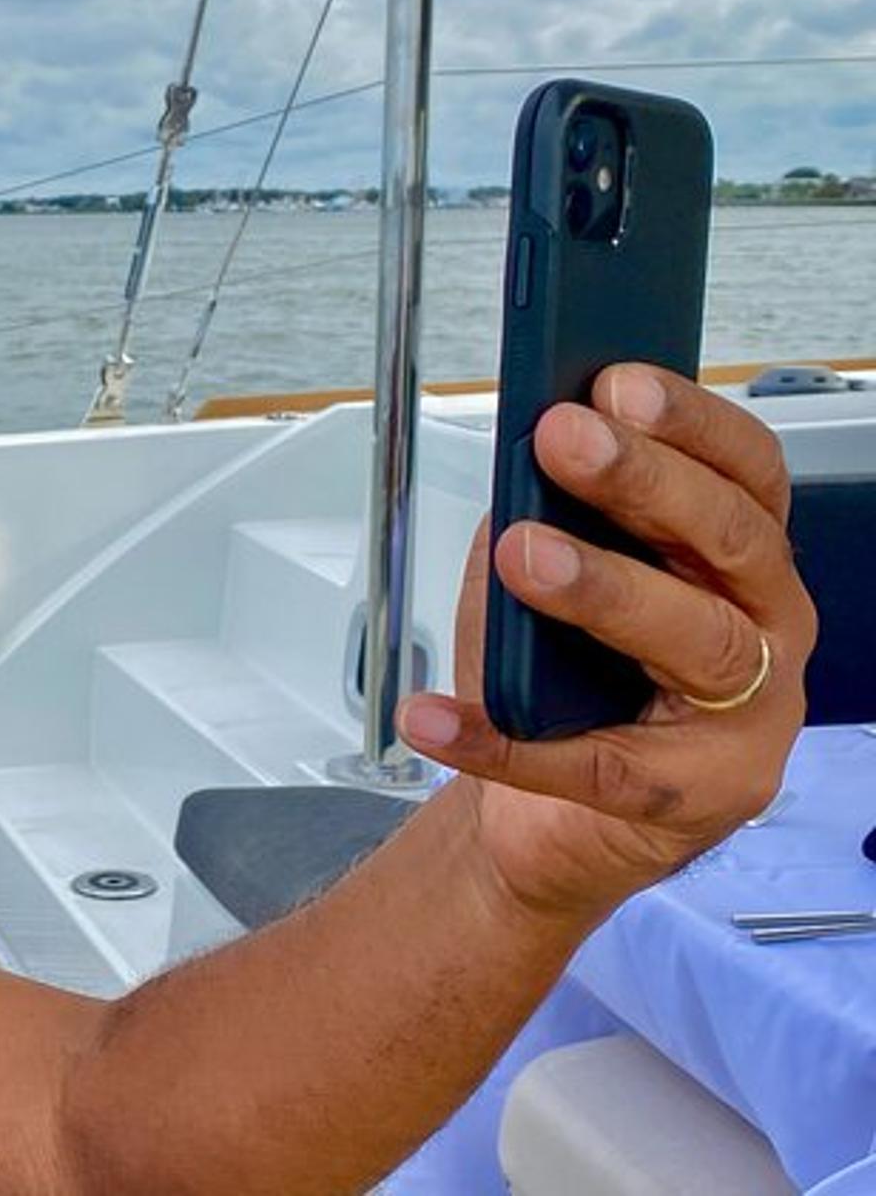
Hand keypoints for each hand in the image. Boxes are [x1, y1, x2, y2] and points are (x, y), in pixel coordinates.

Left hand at [396, 364, 817, 920]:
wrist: (550, 820)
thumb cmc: (568, 685)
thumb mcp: (551, 579)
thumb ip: (547, 517)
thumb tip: (519, 462)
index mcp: (741, 560)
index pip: (747, 472)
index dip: (690, 422)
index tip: (618, 382)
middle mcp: (766, 627)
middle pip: (729, 540)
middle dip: (643, 481)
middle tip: (563, 440)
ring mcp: (745, 719)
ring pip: (697, 640)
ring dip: (602, 588)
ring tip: (521, 554)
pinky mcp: (692, 797)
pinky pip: (594, 765)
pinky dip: (503, 742)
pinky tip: (436, 716)